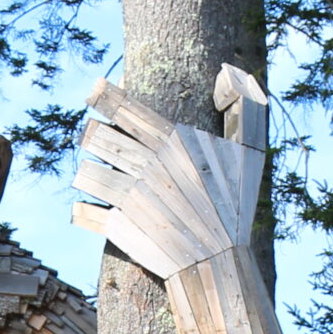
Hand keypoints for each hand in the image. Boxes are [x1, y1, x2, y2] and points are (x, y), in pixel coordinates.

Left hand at [69, 63, 269, 278]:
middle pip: (96, 136)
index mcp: (171, 141)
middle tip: (102, 141)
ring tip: (98, 174)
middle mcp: (145, 165)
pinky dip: (82, 209)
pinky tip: (91, 207)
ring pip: (85, 171)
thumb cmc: (234, 206)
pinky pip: (81, 211)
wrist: (219, 262)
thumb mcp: (250, 151)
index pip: (122, 106)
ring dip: (88, 171)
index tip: (95, 91)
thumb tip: (229, 71)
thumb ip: (245, 105)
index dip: (102, 95)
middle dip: (94, 135)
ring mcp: (128, 197)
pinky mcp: (118, 226)